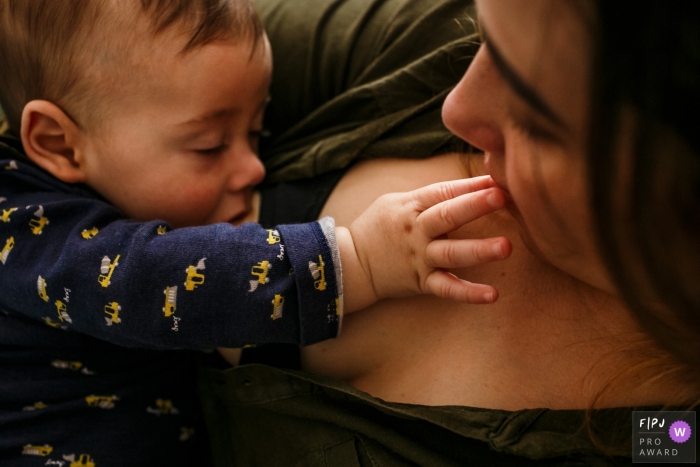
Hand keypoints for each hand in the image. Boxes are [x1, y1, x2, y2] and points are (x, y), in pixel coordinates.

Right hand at [336, 175, 511, 311]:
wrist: (352, 263)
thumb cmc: (381, 227)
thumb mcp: (398, 202)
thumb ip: (431, 196)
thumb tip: (473, 185)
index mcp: (411, 207)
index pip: (443, 192)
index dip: (470, 185)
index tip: (497, 177)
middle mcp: (416, 232)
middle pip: (447, 216)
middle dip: (474, 206)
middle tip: (501, 196)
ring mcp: (419, 258)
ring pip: (451, 253)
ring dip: (478, 250)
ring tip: (506, 247)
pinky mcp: (421, 282)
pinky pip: (446, 289)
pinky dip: (468, 293)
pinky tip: (492, 295)